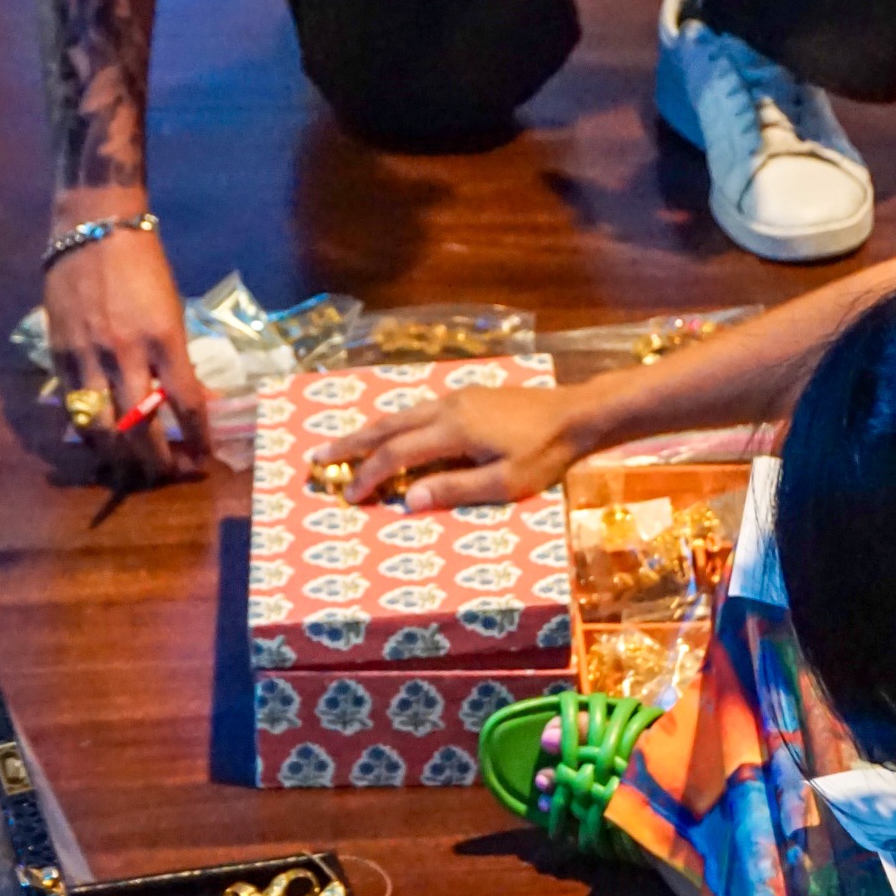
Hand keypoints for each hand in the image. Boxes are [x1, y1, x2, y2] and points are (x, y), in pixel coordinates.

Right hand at [43, 220, 208, 483]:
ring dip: (118, 458)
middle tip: (167, 475)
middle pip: (141, 427)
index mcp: (164, 338)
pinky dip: (88, 432)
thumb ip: (177, 358)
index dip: (198, 437)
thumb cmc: (143, 266)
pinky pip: (72, 406)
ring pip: (101, 427)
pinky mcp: (59, 353)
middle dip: (156, 461)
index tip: (204, 457)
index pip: (186, 403)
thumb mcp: (172, 310)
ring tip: (131, 472)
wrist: (94, 228)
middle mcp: (126, 352)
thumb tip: (193, 402)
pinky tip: (100, 444)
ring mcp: (88, 355)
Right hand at [314, 377, 607, 509]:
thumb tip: (407, 500)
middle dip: (351, 442)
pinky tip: (395, 430)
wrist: (577, 414)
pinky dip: (396, 422)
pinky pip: (419, 407)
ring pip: (402, 412)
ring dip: (371, 430)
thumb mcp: (504, 483)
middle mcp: (447, 407)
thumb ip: (454, 490)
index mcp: (452, 430)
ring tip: (346, 444)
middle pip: (387, 424)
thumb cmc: (545, 455)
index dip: (368, 475)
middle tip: (318, 457)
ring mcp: (458, 397)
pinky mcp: (470, 396)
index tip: (348, 495)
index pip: (396, 454)